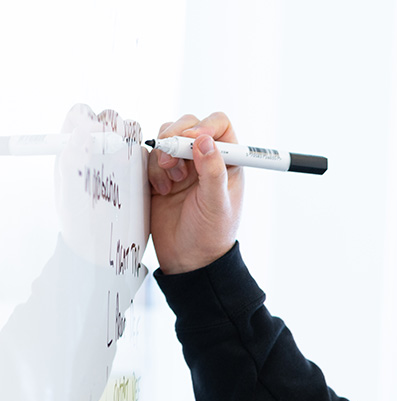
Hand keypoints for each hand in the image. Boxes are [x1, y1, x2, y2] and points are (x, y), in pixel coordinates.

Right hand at [148, 111, 243, 273]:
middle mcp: (205, 160)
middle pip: (188, 126)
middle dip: (176, 138)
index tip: (191, 141)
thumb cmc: (209, 236)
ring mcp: (182, 166)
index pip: (219, 126)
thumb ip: (213, 172)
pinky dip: (151, 167)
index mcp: (227, 163)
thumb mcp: (216, 205)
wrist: (186, 259)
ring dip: (163, 154)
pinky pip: (150, 155)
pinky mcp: (161, 174)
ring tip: (169, 183)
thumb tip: (205, 140)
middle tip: (172, 163)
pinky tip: (160, 190)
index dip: (204, 126)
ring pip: (167, 137)